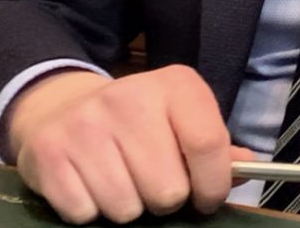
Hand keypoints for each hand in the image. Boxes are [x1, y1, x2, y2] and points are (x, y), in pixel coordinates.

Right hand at [8, 65, 254, 224]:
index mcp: (174, 85)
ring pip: (126, 210)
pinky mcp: (51, 153)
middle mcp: (130, 97)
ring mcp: (87, 124)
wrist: (62, 107)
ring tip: (122, 181)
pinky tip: (91, 184)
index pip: (208, 143)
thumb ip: (214, 144)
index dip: (213, 185)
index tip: (206, 198)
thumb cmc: (137, 120)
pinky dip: (91, 211)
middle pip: (168, 191)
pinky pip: (85, 215)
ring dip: (128, 207)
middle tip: (153, 183)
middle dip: (165, 200)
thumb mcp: (179, 116)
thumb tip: (248, 168)